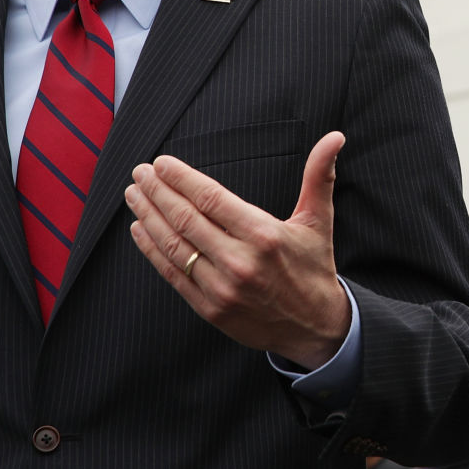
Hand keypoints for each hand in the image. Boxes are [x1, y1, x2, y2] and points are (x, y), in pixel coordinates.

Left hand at [124, 131, 349, 369]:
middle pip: (185, 218)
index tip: (161, 163)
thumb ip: (319, 177)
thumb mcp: (318, 221)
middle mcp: (240, 261)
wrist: (316, 330)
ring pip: (174, 245)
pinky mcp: (210, 309)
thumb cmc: (314, 268)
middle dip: (157, 192)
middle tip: (139, 172)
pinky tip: (139, 230)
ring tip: (134, 194)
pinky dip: (151, 250)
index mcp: (263, 234)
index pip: (210, 198)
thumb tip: (334, 138)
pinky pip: (172, 275)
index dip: (181, 178)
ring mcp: (222, 288)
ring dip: (148, 216)